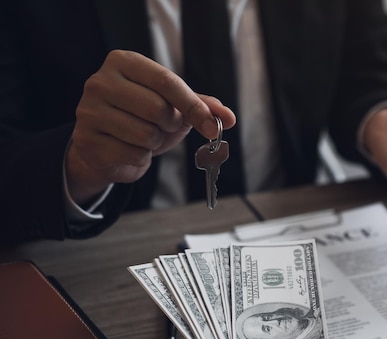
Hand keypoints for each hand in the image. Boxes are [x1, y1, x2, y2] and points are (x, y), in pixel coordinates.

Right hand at [66, 50, 235, 204]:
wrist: (106, 146)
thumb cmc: (143, 119)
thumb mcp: (174, 106)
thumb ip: (202, 107)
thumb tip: (229, 118)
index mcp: (123, 62)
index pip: (167, 81)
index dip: (193, 106)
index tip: (213, 126)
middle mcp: (100, 82)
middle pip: (158, 109)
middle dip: (170, 125)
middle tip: (162, 126)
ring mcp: (89, 111)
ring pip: (146, 135)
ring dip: (156, 143)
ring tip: (143, 137)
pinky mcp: (86, 141)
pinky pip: (133, 154)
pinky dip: (140, 158)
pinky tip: (128, 150)